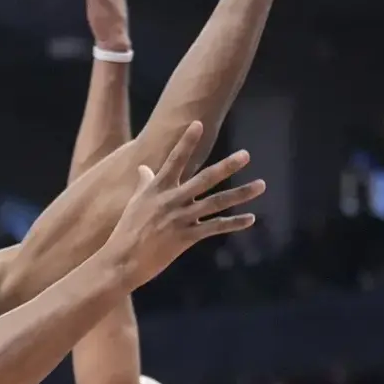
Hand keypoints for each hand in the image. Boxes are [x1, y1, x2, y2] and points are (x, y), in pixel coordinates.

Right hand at [103, 121, 263, 288]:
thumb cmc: (127, 229)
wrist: (122, 260)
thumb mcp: (135, 202)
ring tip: (261, 184)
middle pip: (205, 179)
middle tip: (246, 155)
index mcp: (158, 188)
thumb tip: (143, 168)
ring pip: (217, 203)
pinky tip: (251, 219)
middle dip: (227, 166)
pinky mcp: (186, 237)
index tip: (198, 123)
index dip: (186, 141)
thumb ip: (145, 182)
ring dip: (241, 194)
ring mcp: (180, 218)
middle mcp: (172, 200)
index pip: (175, 159)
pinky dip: (234, 223)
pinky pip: (215, 228)